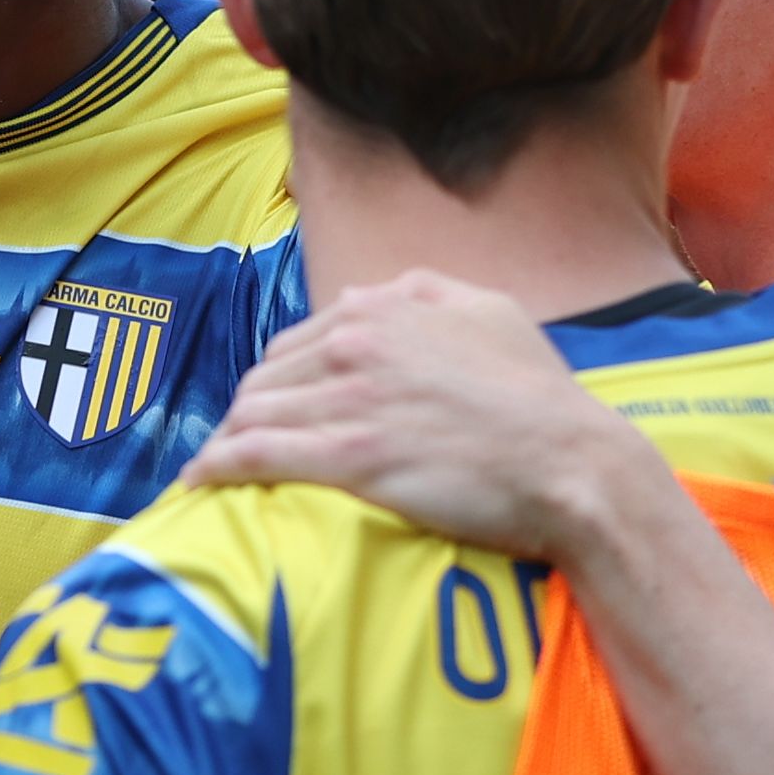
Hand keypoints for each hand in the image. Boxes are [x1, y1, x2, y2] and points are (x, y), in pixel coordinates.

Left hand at [183, 270, 672, 564]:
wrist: (573, 462)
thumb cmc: (542, 397)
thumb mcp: (494, 312)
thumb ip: (432, 293)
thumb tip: (390, 291)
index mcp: (387, 308)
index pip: (300, 339)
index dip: (276, 378)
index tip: (267, 406)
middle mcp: (358, 343)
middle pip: (268, 377)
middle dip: (244, 410)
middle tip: (234, 444)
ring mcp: (352, 399)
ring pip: (255, 413)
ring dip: (224, 440)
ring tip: (210, 469)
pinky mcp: (350, 456)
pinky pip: (259, 455)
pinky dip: (219, 465)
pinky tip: (200, 482)